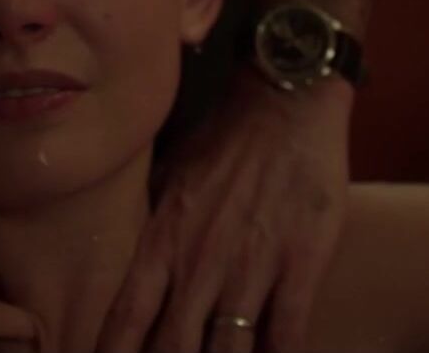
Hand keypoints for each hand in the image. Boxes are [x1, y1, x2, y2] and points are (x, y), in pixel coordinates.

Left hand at [98, 66, 352, 352]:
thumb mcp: (171, 178)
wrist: (285, 101)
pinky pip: (288, 333)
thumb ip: (156, 225)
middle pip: (174, 348)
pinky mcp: (301, 263)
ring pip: (230, 351)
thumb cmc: (226, 137)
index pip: (127, 318)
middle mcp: (201, 263)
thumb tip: (137, 259)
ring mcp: (252, 266)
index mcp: (164, 241)